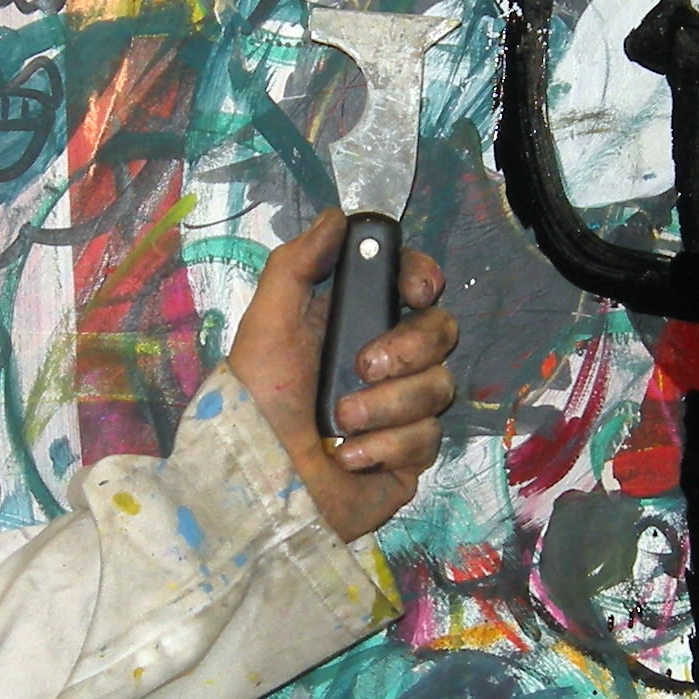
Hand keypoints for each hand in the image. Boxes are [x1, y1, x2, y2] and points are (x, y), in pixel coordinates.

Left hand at [224, 213, 461, 543]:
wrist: (257, 482)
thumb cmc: (256, 402)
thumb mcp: (266, 323)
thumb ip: (298, 264)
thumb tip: (337, 216)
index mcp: (353, 324)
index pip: (413, 287)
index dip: (424, 279)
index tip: (415, 290)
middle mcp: (385, 363)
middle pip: (441, 332)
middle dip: (408, 347)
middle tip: (365, 366)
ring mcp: (401, 411)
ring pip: (438, 387)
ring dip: (385, 405)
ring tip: (340, 422)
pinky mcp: (409, 458)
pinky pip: (426, 438)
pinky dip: (384, 446)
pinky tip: (347, 457)